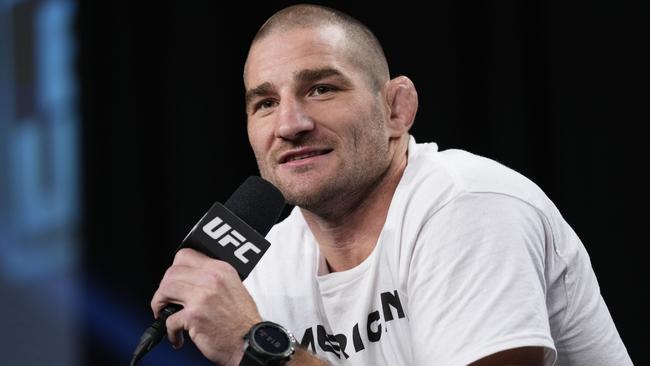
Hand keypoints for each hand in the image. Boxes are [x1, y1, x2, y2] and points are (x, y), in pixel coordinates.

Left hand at [150, 248, 261, 364]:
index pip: (186, 255)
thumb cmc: (244, 321)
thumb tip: (190, 278)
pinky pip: (169, 320)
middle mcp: (212, 279)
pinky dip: (169, 332)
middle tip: (165, 299)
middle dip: (164, 288)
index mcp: (221, 269)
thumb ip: (213, 278)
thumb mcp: (234, 287)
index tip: (172, 279)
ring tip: (164, 313)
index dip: (174, 268)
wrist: (250, 343)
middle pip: (172, 272)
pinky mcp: (194, 317)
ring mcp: (202, 297)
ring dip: (159, 304)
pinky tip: (177, 336)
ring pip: (165, 290)